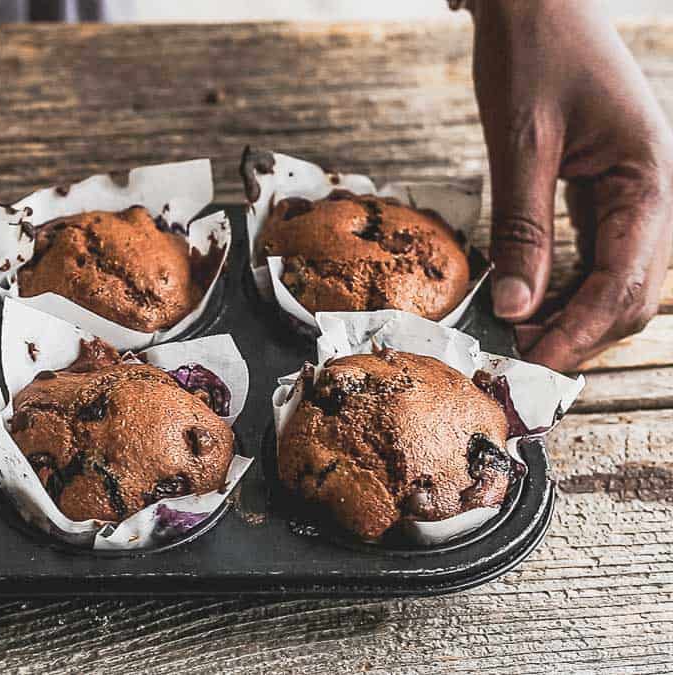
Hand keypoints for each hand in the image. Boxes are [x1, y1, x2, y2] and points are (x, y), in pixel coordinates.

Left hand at [470, 0, 672, 370]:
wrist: (537, 0)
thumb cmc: (534, 52)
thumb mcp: (521, 141)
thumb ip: (522, 227)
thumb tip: (516, 306)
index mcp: (651, 178)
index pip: (625, 282)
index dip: (579, 331)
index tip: (531, 361)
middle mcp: (656, 191)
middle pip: (633, 294)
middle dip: (580, 332)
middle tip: (515, 354)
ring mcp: (635, 191)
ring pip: (620, 279)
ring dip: (575, 315)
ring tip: (516, 333)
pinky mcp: (608, 188)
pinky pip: (600, 254)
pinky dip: (568, 285)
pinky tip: (528, 298)